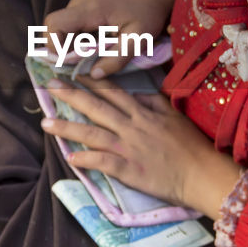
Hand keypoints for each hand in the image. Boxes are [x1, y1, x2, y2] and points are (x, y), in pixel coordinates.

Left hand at [42, 75, 240, 217]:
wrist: (202, 173)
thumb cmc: (191, 145)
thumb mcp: (174, 115)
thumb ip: (154, 102)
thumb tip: (137, 94)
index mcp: (142, 112)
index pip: (112, 92)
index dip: (91, 81)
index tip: (73, 73)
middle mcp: (131, 127)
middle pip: (96, 107)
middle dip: (70, 95)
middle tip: (48, 86)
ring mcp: (128, 148)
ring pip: (92, 134)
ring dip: (67, 128)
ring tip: (45, 123)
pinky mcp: (128, 170)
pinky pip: (103, 162)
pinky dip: (85, 159)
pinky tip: (70, 157)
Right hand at [43, 0, 174, 77]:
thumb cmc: (149, 10)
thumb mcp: (139, 39)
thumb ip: (116, 59)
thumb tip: (93, 75)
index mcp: (91, 7)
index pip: (54, 24)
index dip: (54, 46)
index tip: (67, 62)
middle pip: (57, 25)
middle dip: (63, 46)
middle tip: (82, 62)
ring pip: (65, 21)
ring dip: (73, 39)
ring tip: (93, 51)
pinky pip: (73, 15)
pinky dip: (78, 30)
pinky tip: (96, 38)